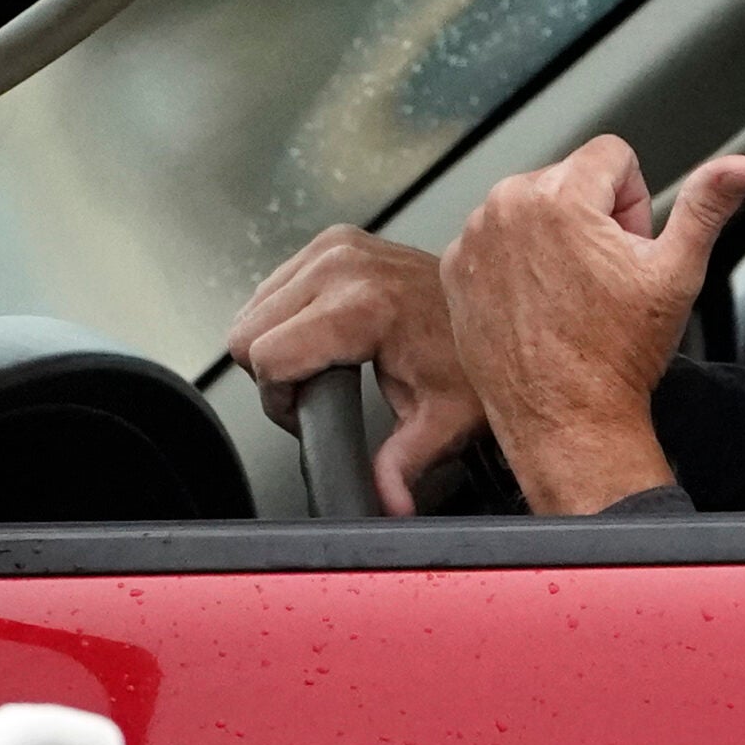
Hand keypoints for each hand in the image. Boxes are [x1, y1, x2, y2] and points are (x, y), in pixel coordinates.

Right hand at [225, 226, 483, 515]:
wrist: (496, 304)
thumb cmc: (470, 359)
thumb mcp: (443, 420)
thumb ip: (403, 464)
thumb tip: (388, 504)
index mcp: (363, 307)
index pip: (268, 356)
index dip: (280, 400)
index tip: (311, 413)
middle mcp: (342, 266)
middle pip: (247, 334)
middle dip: (273, 375)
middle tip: (317, 392)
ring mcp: (335, 246)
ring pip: (252, 310)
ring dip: (275, 344)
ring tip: (323, 364)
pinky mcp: (333, 240)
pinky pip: (272, 287)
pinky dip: (284, 318)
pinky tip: (323, 335)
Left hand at [440, 136, 744, 514]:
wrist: (567, 421)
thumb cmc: (617, 356)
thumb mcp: (676, 272)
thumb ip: (707, 205)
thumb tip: (740, 167)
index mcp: (561, 197)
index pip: (613, 156)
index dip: (634, 203)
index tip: (629, 249)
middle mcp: (508, 207)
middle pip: (571, 179)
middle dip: (594, 218)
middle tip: (602, 280)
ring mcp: (476, 239)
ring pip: (533, 208)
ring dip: (555, 238)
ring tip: (571, 295)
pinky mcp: (456, 270)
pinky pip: (497, 240)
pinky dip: (518, 263)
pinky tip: (539, 304)